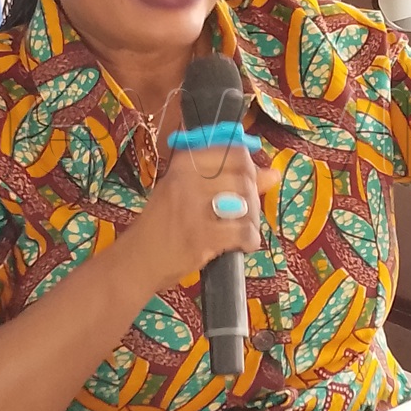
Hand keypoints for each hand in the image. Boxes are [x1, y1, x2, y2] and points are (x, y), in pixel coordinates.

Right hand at [130, 145, 279, 290]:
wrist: (138, 259)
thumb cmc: (163, 223)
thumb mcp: (188, 192)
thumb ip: (230, 179)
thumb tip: (273, 173)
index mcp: (185, 163)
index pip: (233, 151)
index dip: (248, 167)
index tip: (245, 181)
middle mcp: (189, 179)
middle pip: (244, 177)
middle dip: (252, 197)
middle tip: (243, 213)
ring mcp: (194, 208)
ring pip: (246, 203)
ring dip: (252, 220)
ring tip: (241, 230)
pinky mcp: (201, 236)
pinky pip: (243, 231)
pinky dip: (248, 240)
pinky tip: (241, 244)